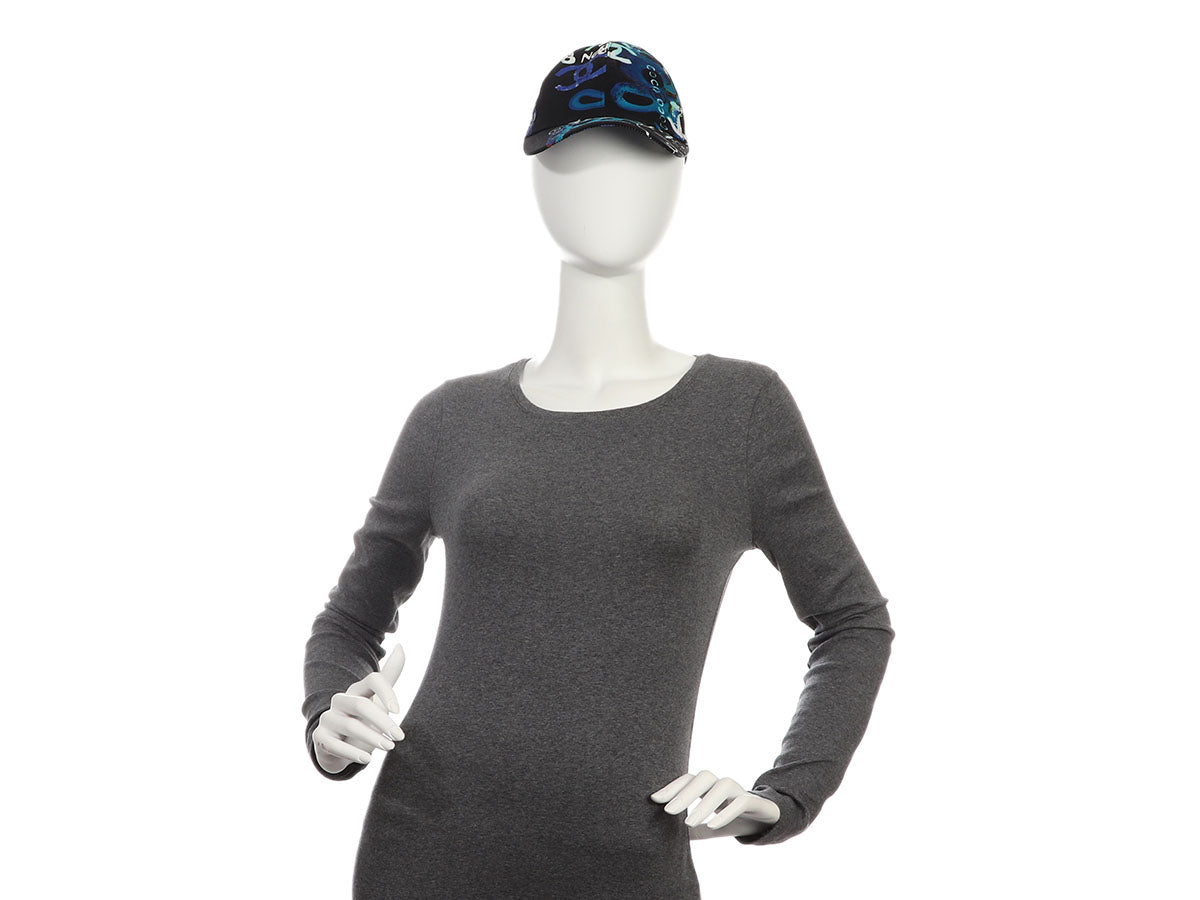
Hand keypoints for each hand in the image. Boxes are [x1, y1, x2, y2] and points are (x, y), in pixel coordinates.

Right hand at [313, 644, 407, 774]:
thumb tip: (401, 646)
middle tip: (399, 737)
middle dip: (382, 721)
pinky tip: (367, 759)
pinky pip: (334, 744)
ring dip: (371, 738)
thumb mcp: (378, 699)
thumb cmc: (364, 720)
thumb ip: (390, 675)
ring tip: (388, 748)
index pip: (373, 679)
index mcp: (357, 689)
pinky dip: (352, 752)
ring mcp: (328, 718)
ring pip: (349, 725)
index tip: (400, 711)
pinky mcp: (319, 736)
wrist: (340, 748)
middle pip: (361, 705)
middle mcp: (340, 700)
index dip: (387, 692)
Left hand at [650, 770, 780, 840]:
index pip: (689, 779)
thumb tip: (664, 839)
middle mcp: (722, 785)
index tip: (654, 799)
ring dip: (704, 803)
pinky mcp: (756, 802)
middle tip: (668, 811)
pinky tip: (712, 825)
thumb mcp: (709, 828)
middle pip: (704, 777)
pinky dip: (727, 811)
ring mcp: (740, 791)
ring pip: (723, 785)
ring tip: (688, 823)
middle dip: (685, 792)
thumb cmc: (732, 821)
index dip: (672, 786)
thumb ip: (691, 831)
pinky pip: (742, 800)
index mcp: (709, 788)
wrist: (766, 823)